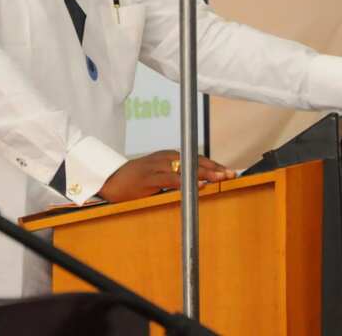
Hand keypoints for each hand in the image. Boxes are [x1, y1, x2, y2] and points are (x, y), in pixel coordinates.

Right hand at [98, 150, 235, 202]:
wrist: (110, 180)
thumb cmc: (135, 181)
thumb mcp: (158, 176)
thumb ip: (176, 177)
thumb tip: (199, 186)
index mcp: (168, 156)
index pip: (196, 158)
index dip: (213, 164)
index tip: (229, 171)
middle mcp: (164, 157)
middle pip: (194, 160)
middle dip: (215, 167)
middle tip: (231, 173)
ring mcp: (156, 166)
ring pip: (186, 167)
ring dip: (205, 173)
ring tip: (220, 177)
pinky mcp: (149, 177)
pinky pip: (171, 178)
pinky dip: (185, 182)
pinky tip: (197, 185)